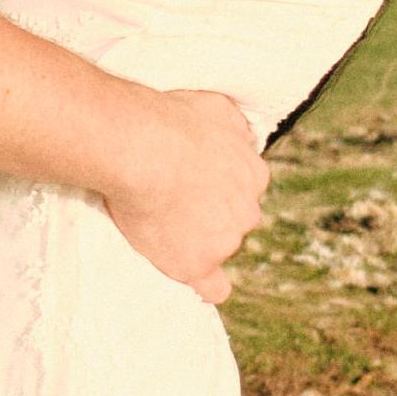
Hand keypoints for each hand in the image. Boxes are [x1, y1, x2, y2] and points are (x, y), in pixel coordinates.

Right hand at [97, 82, 268, 300]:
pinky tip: (199, 285)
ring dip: (198, 239)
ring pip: (219, 246)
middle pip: (235, 219)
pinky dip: (208, 286)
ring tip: (158, 219)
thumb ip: (236, 129)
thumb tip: (246, 138)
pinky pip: (213, 287)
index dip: (218, 187)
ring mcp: (225, 241)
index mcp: (254, 175)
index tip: (194, 182)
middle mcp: (247, 211)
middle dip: (212, 213)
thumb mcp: (217, 108)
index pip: (244, 190)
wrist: (142, 149)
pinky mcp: (196, 264)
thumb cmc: (173, 122)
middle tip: (172, 199)